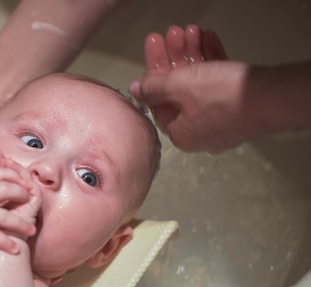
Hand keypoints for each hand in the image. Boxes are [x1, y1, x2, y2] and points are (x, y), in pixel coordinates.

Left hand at [0, 151, 41, 227]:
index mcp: (6, 202)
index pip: (4, 181)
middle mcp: (19, 201)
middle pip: (15, 177)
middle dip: (5, 164)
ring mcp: (28, 203)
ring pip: (24, 178)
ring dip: (14, 167)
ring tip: (3, 158)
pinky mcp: (35, 206)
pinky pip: (32, 185)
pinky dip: (23, 176)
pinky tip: (13, 168)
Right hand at [0, 153, 38, 252]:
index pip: (2, 173)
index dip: (16, 176)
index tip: (24, 182)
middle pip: (8, 190)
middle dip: (22, 196)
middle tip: (30, 203)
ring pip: (6, 217)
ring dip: (21, 225)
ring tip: (31, 230)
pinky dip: (6, 243)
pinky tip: (16, 248)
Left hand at [130, 25, 252, 152]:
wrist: (273, 98)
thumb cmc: (220, 95)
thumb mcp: (179, 87)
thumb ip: (153, 88)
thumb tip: (135, 91)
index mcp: (180, 134)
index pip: (157, 101)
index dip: (154, 70)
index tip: (154, 45)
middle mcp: (199, 132)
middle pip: (178, 91)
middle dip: (174, 57)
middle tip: (172, 32)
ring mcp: (221, 121)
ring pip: (199, 85)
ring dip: (192, 55)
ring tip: (191, 29)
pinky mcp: (240, 107)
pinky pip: (219, 84)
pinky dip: (212, 61)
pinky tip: (209, 38)